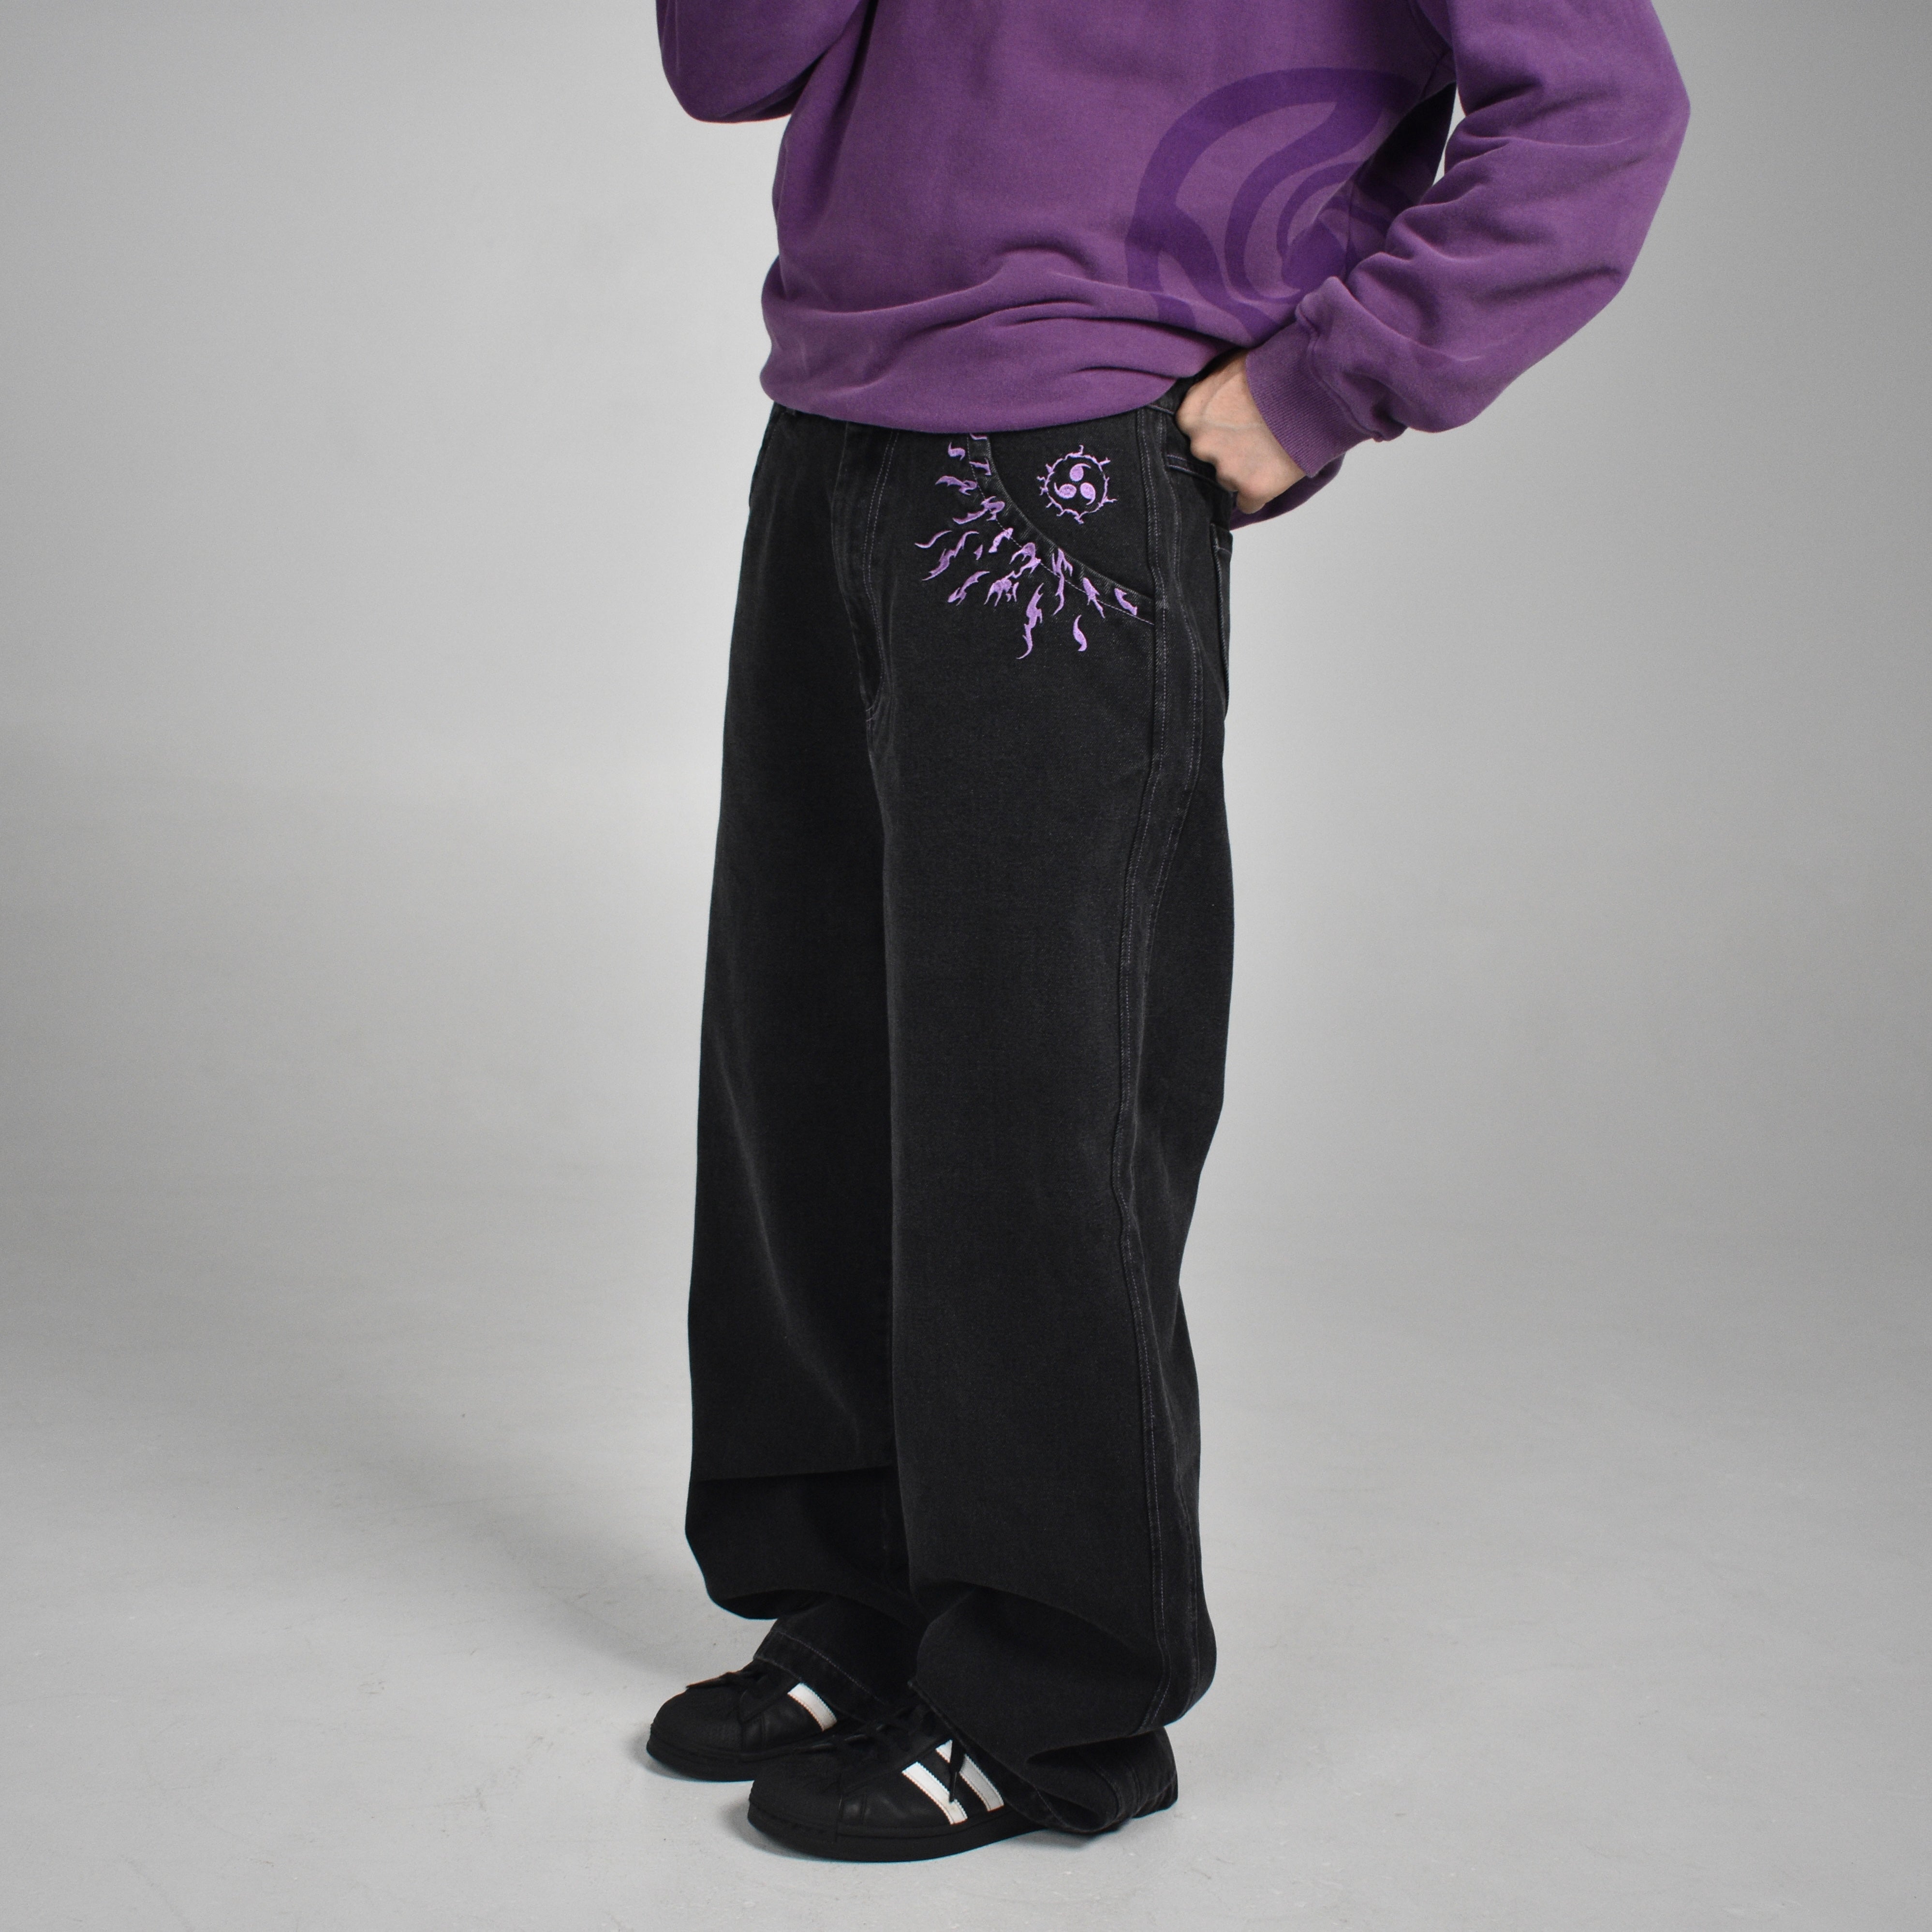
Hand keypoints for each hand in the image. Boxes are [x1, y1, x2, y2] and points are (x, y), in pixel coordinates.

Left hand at [1176, 352, 1305, 514]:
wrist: (1311, 386)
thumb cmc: (1274, 369)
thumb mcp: (1230, 366)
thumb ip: (1211, 387)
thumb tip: (1208, 393)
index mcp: (1191, 416)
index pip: (1194, 434)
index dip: (1217, 430)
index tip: (1236, 423)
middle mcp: (1202, 445)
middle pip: (1210, 459)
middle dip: (1230, 451)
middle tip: (1258, 435)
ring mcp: (1227, 469)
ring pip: (1229, 480)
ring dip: (1246, 471)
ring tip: (1272, 447)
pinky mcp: (1252, 488)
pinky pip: (1249, 502)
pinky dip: (1261, 492)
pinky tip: (1276, 472)